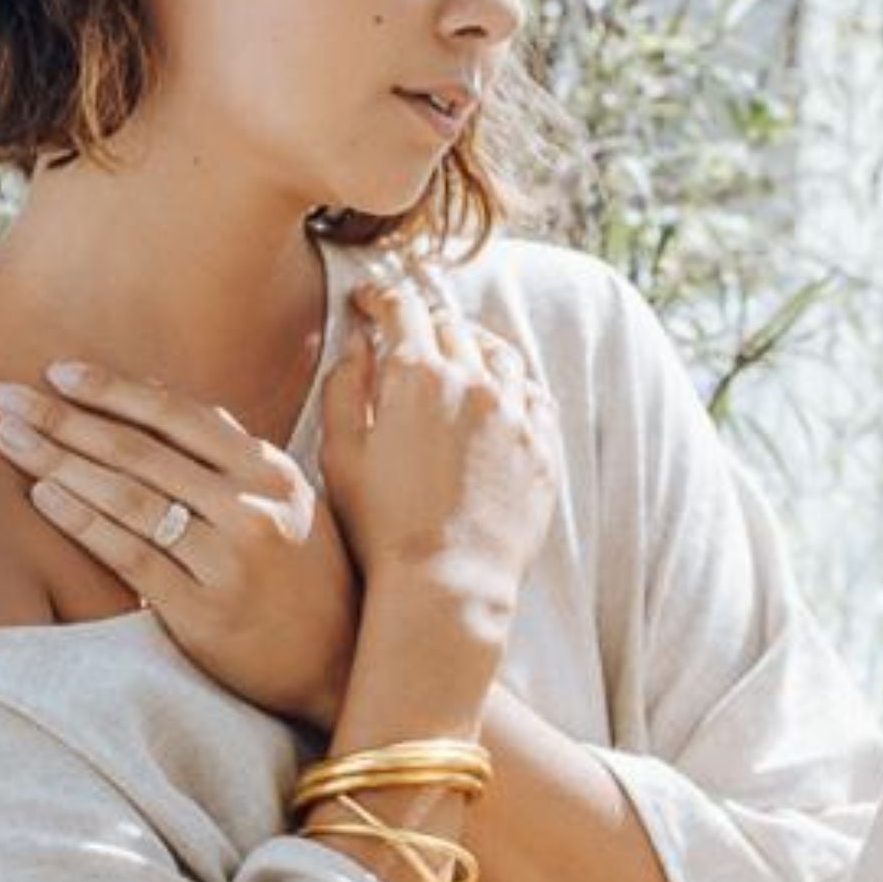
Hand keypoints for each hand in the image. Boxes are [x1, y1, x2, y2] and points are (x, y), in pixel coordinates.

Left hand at [0, 363, 361, 729]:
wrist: (340, 663)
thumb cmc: (305, 575)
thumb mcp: (287, 499)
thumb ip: (228, 451)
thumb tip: (154, 396)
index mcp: (269, 468)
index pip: (177, 414)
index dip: (112, 389)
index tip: (56, 372)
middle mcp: (250, 505)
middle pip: (140, 449)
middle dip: (64, 418)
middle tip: (3, 395)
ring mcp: (228, 558)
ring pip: (129, 496)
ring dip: (60, 461)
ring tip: (8, 438)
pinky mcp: (204, 611)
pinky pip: (131, 556)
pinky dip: (84, 521)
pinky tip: (43, 497)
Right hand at [317, 264, 562, 648]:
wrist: (448, 584)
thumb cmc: (380, 526)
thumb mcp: (340, 454)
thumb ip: (343, 388)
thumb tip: (359, 345)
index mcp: (417, 377)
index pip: (402, 308)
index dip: (380, 296)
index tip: (367, 301)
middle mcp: (474, 383)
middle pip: (451, 326)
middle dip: (422, 323)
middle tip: (405, 335)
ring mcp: (515, 414)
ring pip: (499, 354)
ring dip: (472, 346)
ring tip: (456, 359)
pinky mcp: (542, 448)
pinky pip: (534, 394)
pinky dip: (511, 384)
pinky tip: (497, 398)